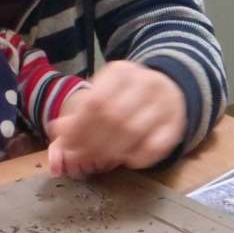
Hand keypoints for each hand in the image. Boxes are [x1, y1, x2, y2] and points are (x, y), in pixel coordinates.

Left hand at [47, 61, 186, 178]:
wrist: (169, 88)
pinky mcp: (177, 124)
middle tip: (78, 157)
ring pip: (133, 132)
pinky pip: (156, 146)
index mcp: (122, 71)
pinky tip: (124, 160)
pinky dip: (138, 157)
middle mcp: (146, 83)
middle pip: (113, 117)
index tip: (67, 143)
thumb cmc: (127, 94)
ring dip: (111, 151)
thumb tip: (56, 130)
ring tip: (96, 160)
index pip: (96, 101)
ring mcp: (165, 103)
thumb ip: (81, 111)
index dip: (78, 126)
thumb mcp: (104, 92)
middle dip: (91, 142)